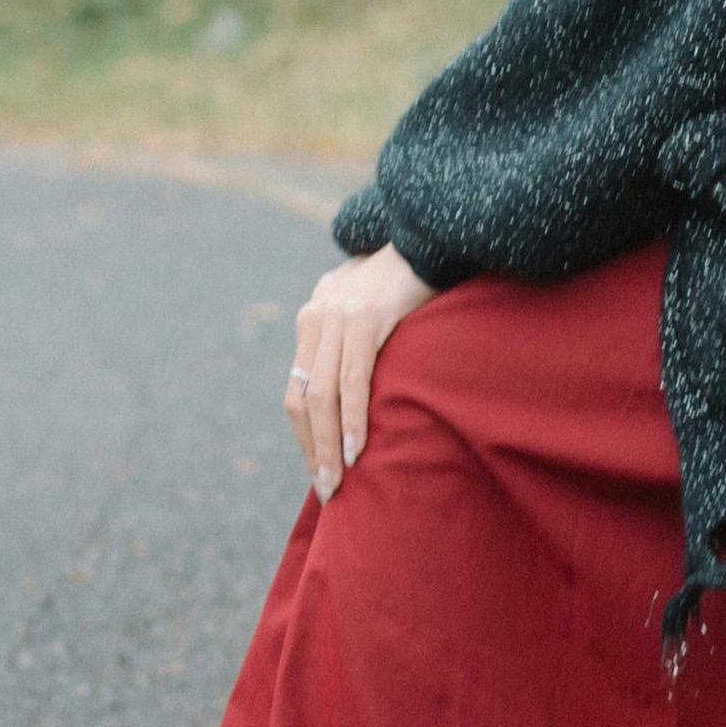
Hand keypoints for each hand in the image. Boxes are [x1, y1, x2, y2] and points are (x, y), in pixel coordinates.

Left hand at [284, 246, 433, 499]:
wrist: (428, 236)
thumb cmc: (403, 281)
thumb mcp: (363, 308)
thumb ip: (348, 341)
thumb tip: (347, 391)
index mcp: (312, 318)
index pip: (297, 389)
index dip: (304, 435)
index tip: (318, 470)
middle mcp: (316, 316)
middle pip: (302, 397)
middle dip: (311, 447)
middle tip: (327, 489)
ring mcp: (338, 316)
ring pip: (323, 394)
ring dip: (328, 444)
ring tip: (339, 479)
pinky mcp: (367, 317)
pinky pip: (353, 379)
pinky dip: (352, 418)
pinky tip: (357, 447)